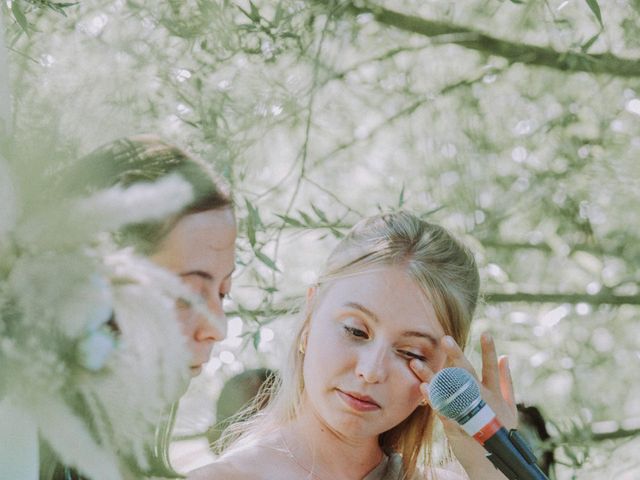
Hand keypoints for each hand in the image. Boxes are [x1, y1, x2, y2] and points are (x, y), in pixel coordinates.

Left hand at [410, 332, 517, 476]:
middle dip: (456, 356)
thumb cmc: (500, 431)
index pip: (491, 369)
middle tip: (445, 339)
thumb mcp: (509, 407)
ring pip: (448, 390)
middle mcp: (482, 402)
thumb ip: (505, 381)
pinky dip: (432, 398)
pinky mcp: (455, 426)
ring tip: (416, 362)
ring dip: (431, 375)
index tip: (486, 332)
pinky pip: (441, 409)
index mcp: (494, 395)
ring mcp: (468, 414)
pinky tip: (423, 387)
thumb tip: (504, 357)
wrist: (492, 464)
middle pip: (468, 375)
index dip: (489, 351)